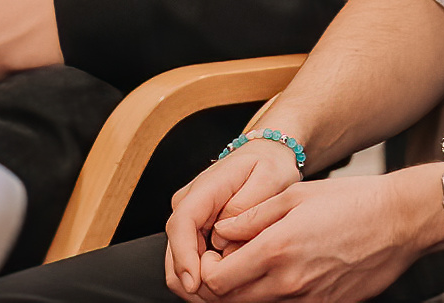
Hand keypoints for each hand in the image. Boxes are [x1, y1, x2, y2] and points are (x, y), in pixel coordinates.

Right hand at [163, 139, 305, 297]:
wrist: (267, 156)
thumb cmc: (269, 165)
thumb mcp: (269, 178)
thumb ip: (245, 207)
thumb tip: (223, 239)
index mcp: (204, 188)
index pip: (182, 224)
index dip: (184, 256)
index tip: (195, 281)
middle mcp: (188, 204)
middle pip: (174, 248)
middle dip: (189, 278)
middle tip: (216, 298)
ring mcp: (189, 218)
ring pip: (179, 259)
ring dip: (195, 280)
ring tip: (222, 295)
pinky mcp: (195, 230)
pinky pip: (191, 258)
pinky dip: (202, 275)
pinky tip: (224, 285)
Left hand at [177, 167, 443, 302]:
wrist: (401, 221)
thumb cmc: (353, 201)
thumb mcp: (296, 195)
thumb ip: (251, 216)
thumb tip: (221, 231)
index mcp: (276, 250)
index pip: (216, 280)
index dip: (207, 269)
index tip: (217, 253)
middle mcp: (288, 282)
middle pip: (230, 301)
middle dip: (223, 283)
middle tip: (232, 261)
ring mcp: (308, 300)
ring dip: (248, 290)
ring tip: (262, 263)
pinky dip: (277, 294)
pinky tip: (290, 271)